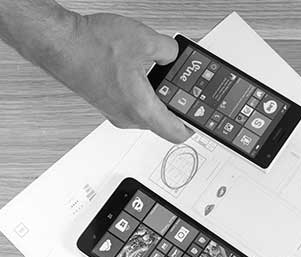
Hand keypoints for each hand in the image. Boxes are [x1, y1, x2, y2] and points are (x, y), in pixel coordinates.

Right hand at [64, 13, 191, 142]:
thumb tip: (173, 56)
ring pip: (148, 114)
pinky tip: (142, 76)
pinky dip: (143, 97)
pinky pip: (134, 107)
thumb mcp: (144, 40)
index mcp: (142, 109)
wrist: (59, 44)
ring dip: (158, 100)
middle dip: (176, 107)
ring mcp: (116, 114)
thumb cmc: (92, 47)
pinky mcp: (108, 106)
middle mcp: (128, 118)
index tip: (201, 125)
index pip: (176, 133)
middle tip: (186, 93)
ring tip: (163, 79)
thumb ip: (168, 51)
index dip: (192, 129)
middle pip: (163, 123)